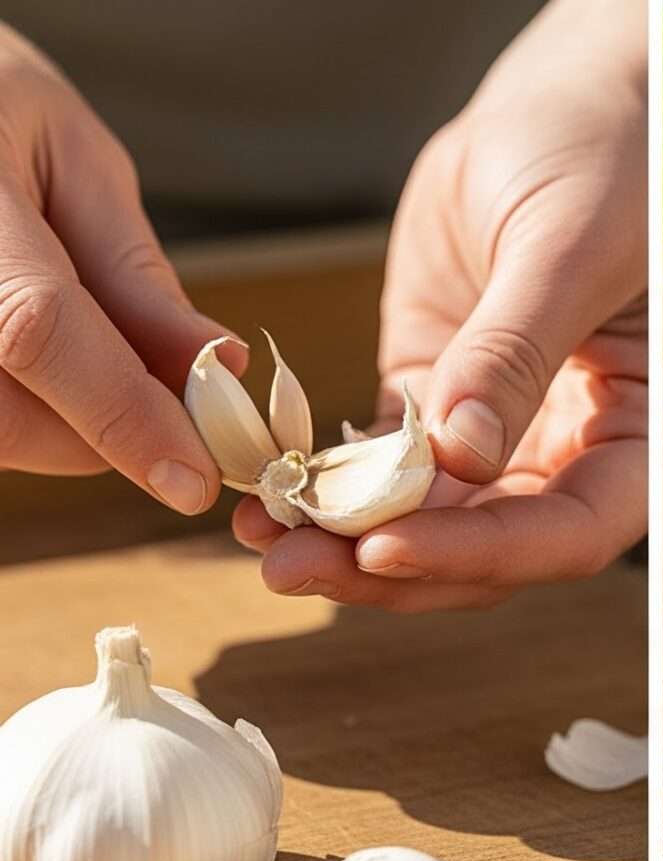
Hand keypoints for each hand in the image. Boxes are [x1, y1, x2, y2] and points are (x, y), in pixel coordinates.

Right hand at [0, 24, 235, 510]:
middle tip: (173, 411)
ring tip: (99, 359)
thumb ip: (133, 271)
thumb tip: (218, 369)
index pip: (37, 328)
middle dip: (104, 436)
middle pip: (5, 413)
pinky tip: (50, 364)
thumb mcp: (73, 156)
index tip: (196, 478)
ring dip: (62, 429)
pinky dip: (26, 409)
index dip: (121, 414)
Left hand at [234, 0, 646, 610]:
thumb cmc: (596, 164)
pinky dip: (321, 488)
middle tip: (294, 566)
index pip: (567, 529)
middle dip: (391, 567)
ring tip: (260, 540)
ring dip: (342, 542)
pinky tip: (264, 493)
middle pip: (485, 548)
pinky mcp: (426, 396)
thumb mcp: (561, 251)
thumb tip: (462, 456)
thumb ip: (513, 353)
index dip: (485, 553)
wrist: (554, 107)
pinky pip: (372, 467)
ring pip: (422, 523)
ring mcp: (489, 431)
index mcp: (625, 432)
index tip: (391, 545)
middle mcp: (561, 449)